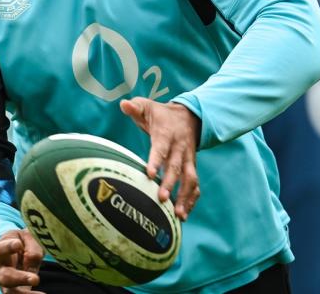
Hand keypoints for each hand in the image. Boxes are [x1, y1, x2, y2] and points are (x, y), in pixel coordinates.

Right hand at [0, 229, 44, 292]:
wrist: (10, 252)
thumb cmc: (19, 242)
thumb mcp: (25, 237)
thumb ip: (31, 246)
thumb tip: (33, 259)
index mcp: (0, 251)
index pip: (1, 249)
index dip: (9, 247)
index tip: (18, 244)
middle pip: (6, 276)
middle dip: (21, 278)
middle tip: (35, 279)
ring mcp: (5, 283)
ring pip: (11, 292)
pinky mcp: (14, 291)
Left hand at [120, 97, 200, 219]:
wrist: (189, 117)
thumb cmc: (161, 115)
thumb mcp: (148, 107)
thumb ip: (135, 107)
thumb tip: (123, 104)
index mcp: (166, 134)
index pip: (161, 148)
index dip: (156, 161)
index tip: (150, 174)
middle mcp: (180, 148)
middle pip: (176, 167)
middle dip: (170, 183)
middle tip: (162, 199)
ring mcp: (188, 159)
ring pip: (190, 179)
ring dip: (185, 197)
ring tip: (179, 215)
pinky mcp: (191, 168)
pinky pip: (195, 185)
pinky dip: (192, 200)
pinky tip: (184, 215)